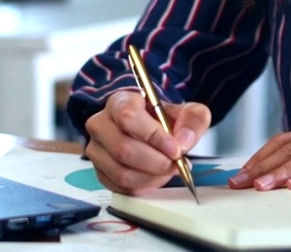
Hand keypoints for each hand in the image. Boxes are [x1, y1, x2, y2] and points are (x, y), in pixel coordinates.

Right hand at [83, 89, 211, 193]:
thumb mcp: (186, 111)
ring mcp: (97, 150)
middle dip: (156, 162)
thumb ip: (193, 119)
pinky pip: (120, 187)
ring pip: (121, 172)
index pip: (129, 117)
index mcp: (119, 102)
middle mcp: (101, 124)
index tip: (175, 148)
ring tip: (168, 171)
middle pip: (123, 149)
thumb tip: (184, 140)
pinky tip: (156, 177)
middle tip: (176, 165)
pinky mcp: (100, 172)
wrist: (152, 131)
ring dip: (151, 177)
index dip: (154, 136)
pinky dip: (142, 187)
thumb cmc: (164, 119)